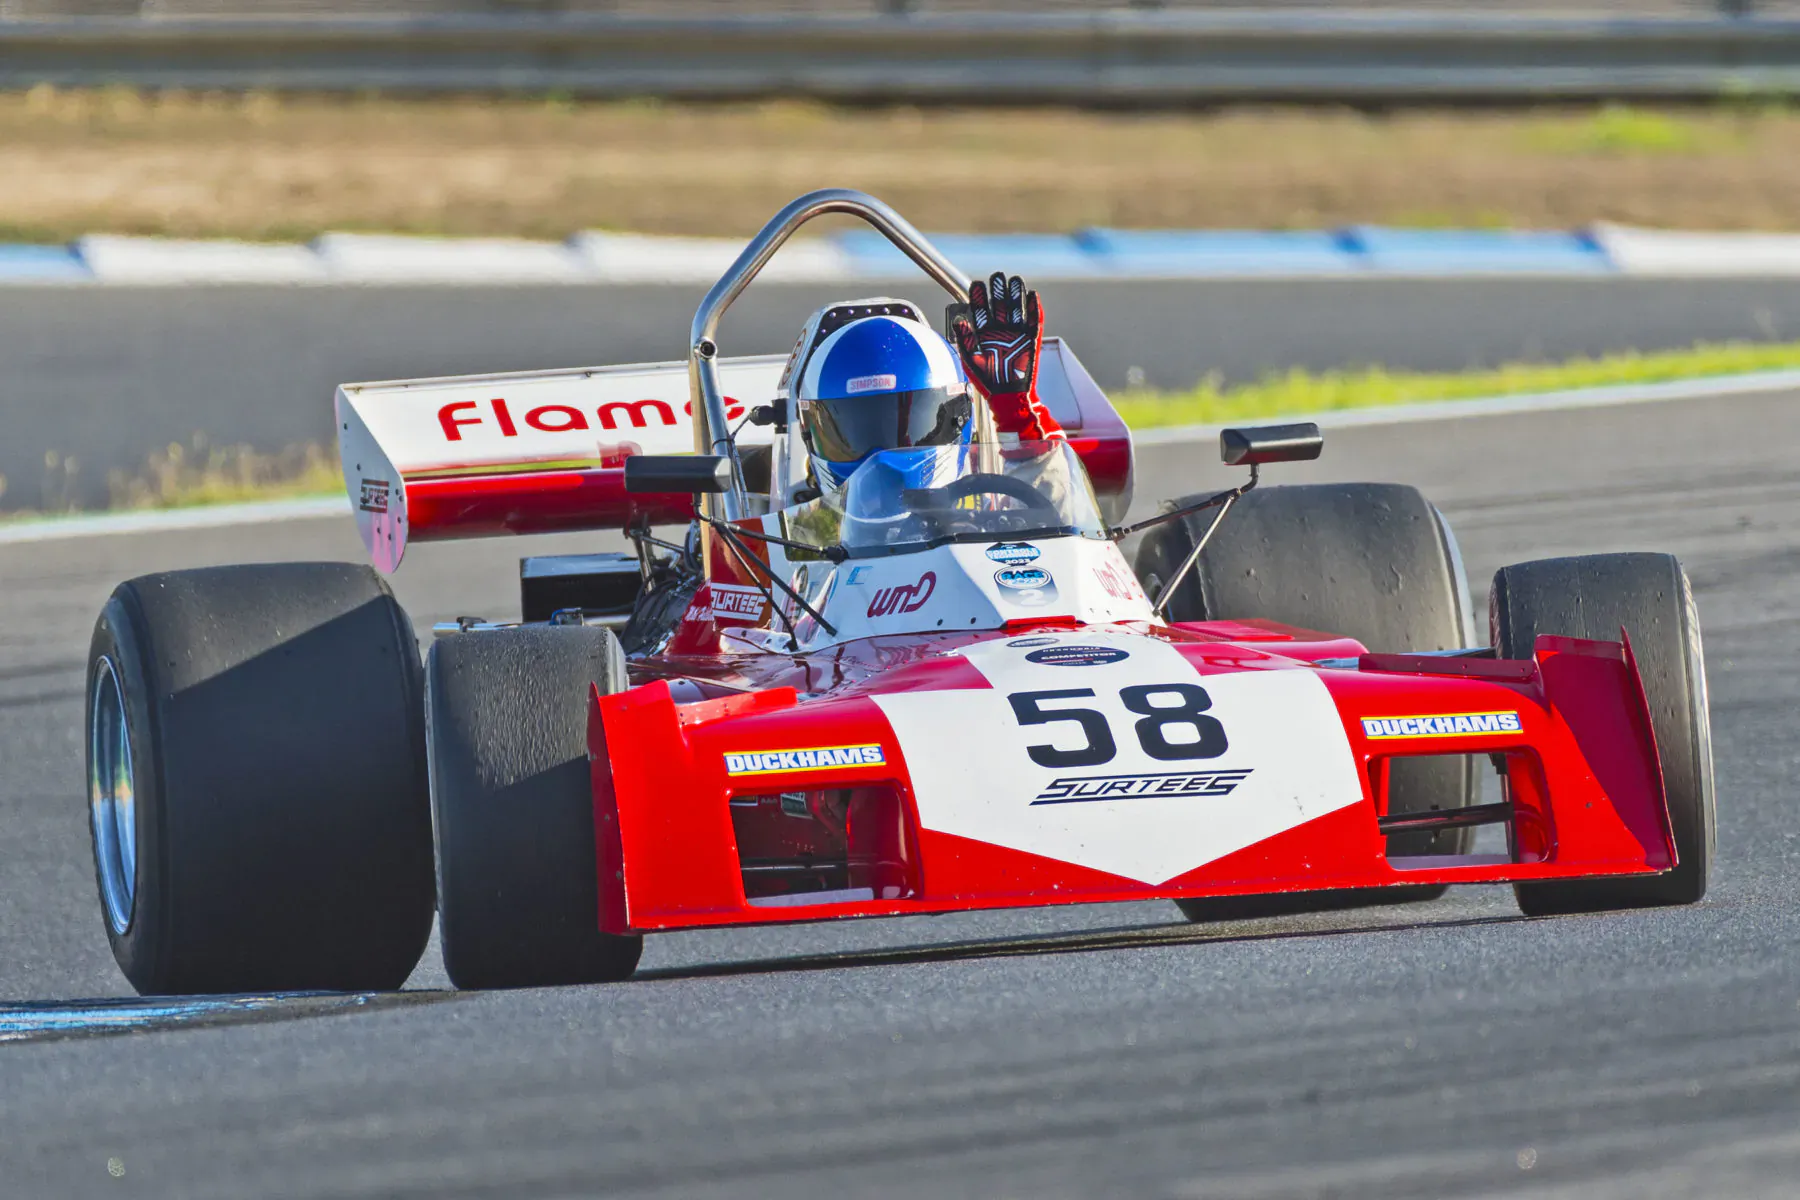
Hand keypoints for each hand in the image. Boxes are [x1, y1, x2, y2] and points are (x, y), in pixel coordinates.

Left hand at [951, 273, 1062, 439]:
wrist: (1007, 395)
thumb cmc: (986, 380)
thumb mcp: (970, 359)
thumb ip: (964, 339)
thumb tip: (959, 319)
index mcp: (984, 333)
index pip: (981, 309)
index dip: (979, 297)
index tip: (976, 284)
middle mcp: (1000, 330)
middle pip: (1000, 304)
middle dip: (998, 290)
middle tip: (997, 276)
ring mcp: (1016, 333)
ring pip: (1016, 308)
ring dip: (1015, 294)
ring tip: (1014, 279)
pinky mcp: (1031, 339)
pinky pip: (1034, 320)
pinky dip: (1034, 308)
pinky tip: (1032, 295)